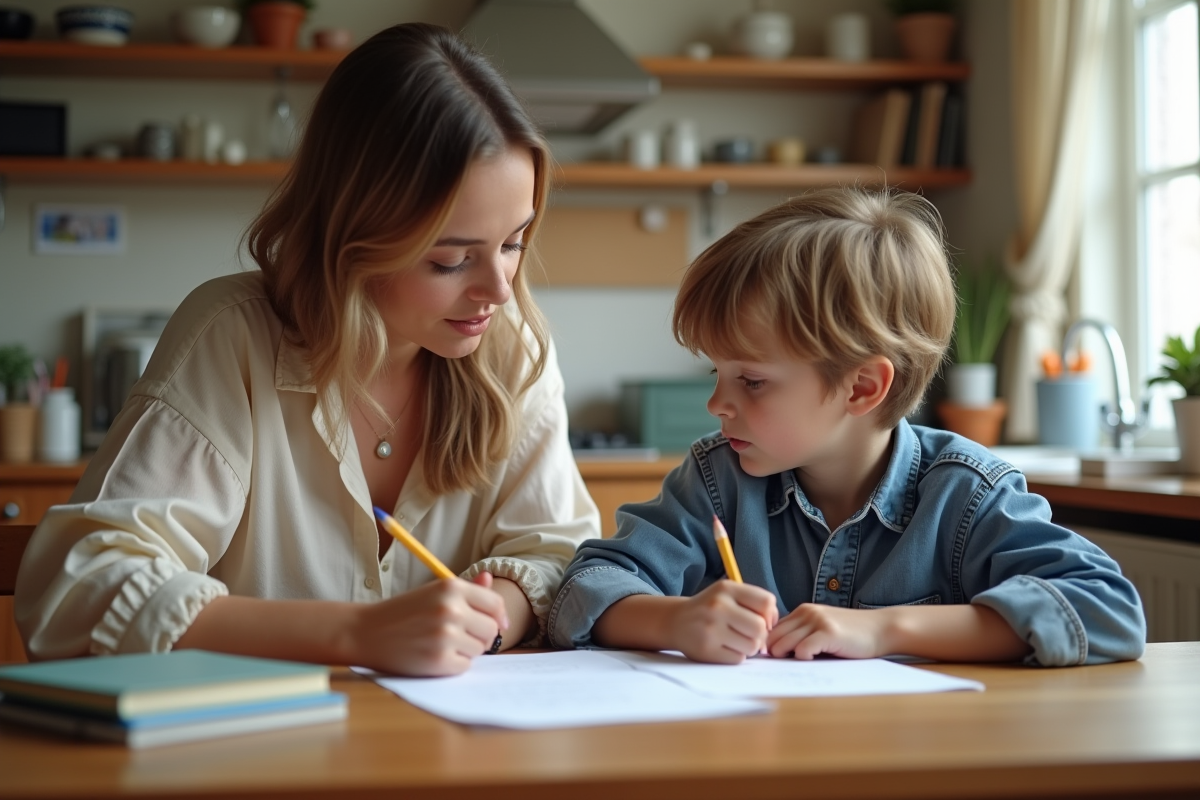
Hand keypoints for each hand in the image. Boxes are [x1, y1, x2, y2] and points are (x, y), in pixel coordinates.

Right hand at [348, 574, 507, 676]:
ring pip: (480, 649)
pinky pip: (465, 666)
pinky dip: (454, 664)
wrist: (366, 632)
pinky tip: (435, 655)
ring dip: (466, 650)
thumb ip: (466, 588)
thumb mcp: (434, 592)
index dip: (499, 616)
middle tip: (461, 635)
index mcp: (451, 587)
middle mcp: (451, 609)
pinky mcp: (439, 660)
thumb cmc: (404, 612)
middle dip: (481, 635)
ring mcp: (445, 636)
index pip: (495, 604)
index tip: (498, 623)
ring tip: (442, 643)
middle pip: (492, 629)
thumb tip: (490, 581)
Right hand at [667, 580, 778, 663]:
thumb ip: (753, 603)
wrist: (675, 621)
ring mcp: (711, 629)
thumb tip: (774, 626)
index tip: (763, 620)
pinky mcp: (706, 650)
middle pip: (761, 628)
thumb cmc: (710, 608)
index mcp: (727, 589)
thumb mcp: (727, 594)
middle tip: (749, 635)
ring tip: (736, 641)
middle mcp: (718, 606)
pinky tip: (724, 647)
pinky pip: (738, 659)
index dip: (770, 615)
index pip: (766, 602)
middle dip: (760, 635)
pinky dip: (736, 656)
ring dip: (749, 647)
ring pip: (752, 646)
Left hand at [766, 603, 888, 659]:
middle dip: (775, 655)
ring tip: (802, 664)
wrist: (881, 629)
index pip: (772, 630)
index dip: (771, 647)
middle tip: (786, 667)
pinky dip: (803, 659)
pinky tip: (815, 660)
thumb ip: (802, 634)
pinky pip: (801, 650)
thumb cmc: (852, 635)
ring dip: (788, 659)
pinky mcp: (828, 633)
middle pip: (773, 637)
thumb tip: (775, 653)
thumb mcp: (822, 628)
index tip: (779, 661)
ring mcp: (817, 621)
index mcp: (802, 611)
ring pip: (783, 644)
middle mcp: (807, 613)